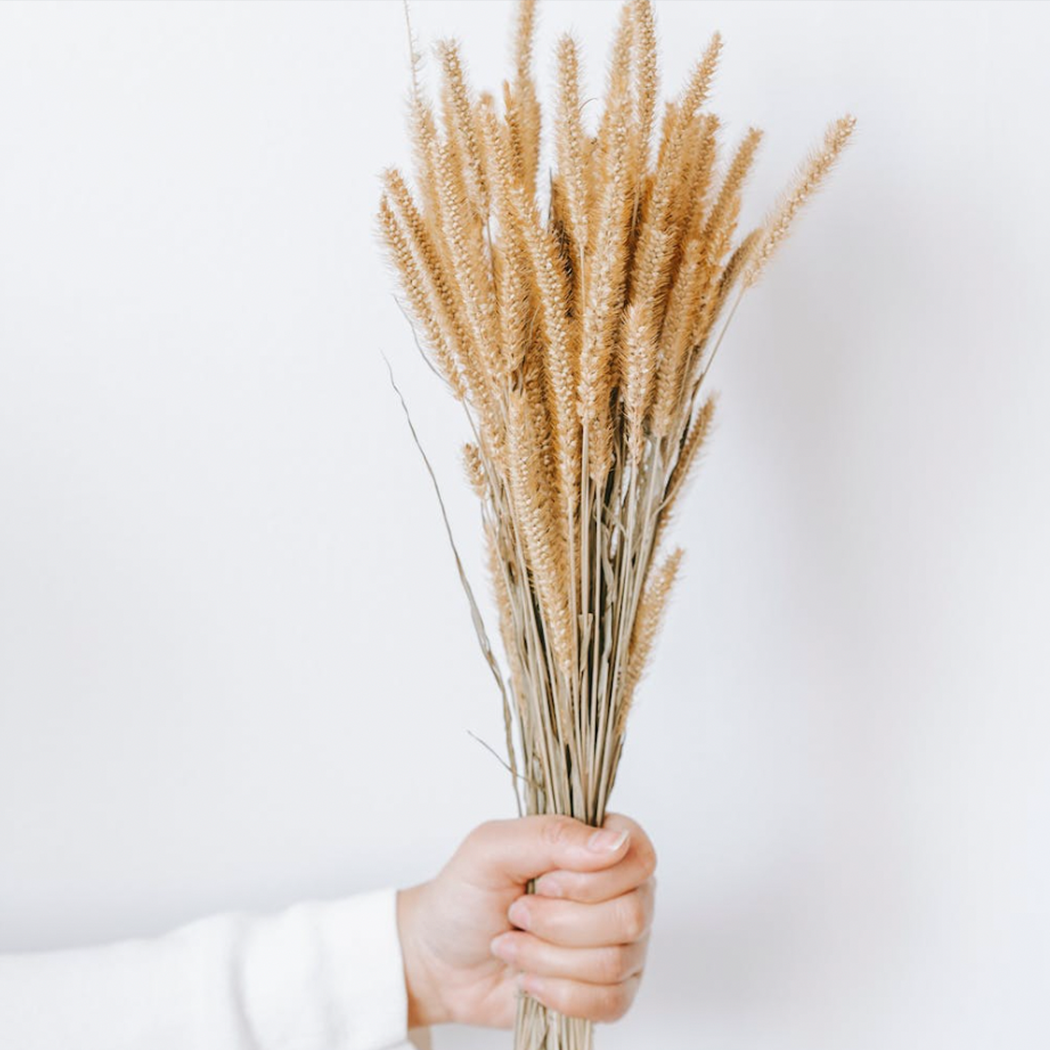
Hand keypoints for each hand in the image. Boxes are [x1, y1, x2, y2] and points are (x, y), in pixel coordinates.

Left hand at [396, 812, 656, 1029]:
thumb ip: (550, 834)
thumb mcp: (492, 849)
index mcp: (597, 846)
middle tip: (518, 913)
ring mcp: (618, 944)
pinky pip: (612, 1002)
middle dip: (559, 923)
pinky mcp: (608, 991)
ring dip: (549, 958)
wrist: (440, 960)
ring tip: (514, 944)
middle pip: (631, 915)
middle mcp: (618, 892)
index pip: (637, 856)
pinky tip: (530, 980)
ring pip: (616, 962)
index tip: (543, 883)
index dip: (592, 879)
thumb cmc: (465, 896)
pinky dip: (560, 994)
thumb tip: (613, 842)